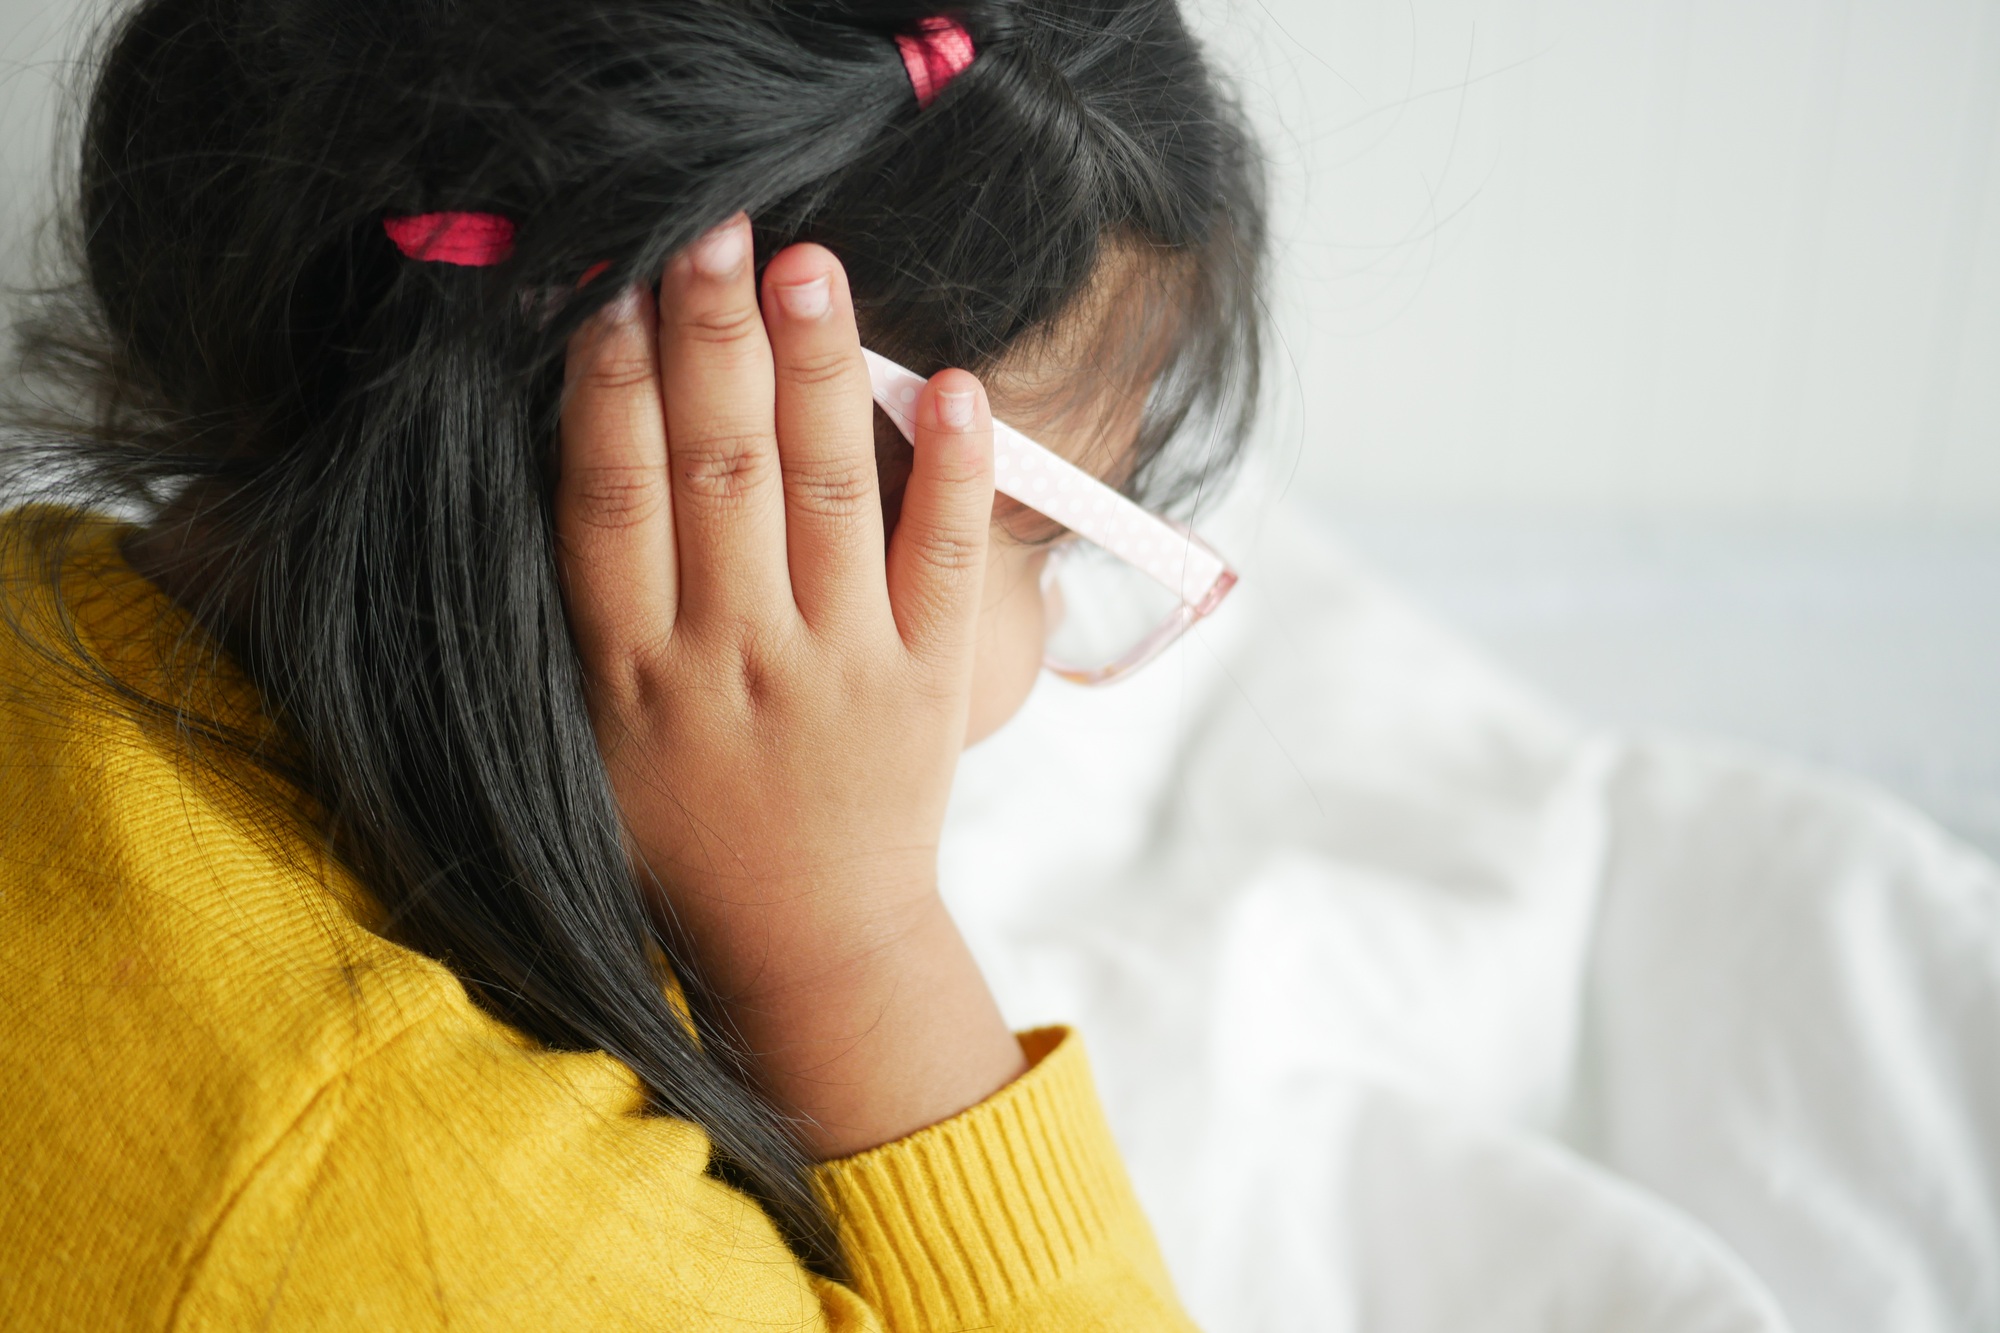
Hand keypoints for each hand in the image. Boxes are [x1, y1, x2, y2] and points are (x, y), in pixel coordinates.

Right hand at [556, 214, 1025, 1156]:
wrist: (807, 947)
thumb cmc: (683, 838)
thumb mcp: (592, 740)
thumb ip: (588, 613)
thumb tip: (574, 454)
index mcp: (634, 672)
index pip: (613, 504)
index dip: (608, 391)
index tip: (608, 289)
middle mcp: (734, 660)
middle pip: (718, 476)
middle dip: (712, 343)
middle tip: (712, 228)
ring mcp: (839, 670)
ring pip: (827, 498)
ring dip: (818, 375)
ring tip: (808, 265)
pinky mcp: (928, 686)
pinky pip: (945, 567)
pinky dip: (955, 476)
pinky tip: (958, 385)